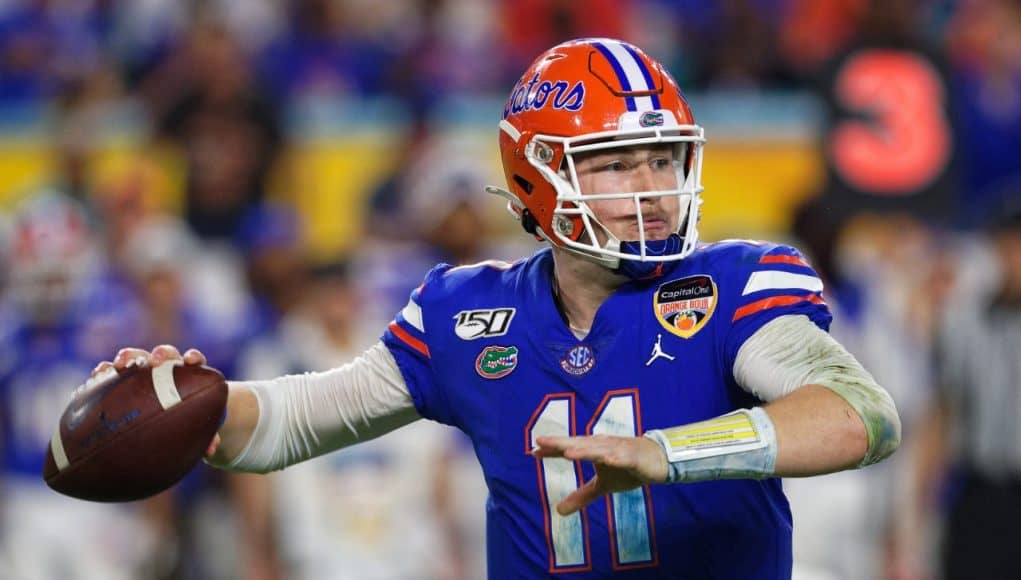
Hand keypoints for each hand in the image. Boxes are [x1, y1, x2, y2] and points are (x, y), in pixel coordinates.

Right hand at [91, 344, 219, 457]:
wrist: (172, 414)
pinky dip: (105, 374)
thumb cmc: (189, 419)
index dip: (192, 358)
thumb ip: (207, 435)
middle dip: (160, 354)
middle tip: (155, 360)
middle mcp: (166, 368)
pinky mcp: (123, 378)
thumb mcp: (200, 426)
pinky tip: (94, 380)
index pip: (193, 360)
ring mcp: (144, 370)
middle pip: (165, 354)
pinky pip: (112, 373)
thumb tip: (211, 450)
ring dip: (128, 357)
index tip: (191, 360)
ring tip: (117, 365)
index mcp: (189, 374)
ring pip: (136, 357)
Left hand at [532, 434, 668, 515]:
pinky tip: (608, 460)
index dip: (552, 450)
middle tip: (542, 441)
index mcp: (593, 450)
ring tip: (568, 453)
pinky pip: (624, 458)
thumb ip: (582, 495)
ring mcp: (618, 449)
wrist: (659, 460)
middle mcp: (602, 445)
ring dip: (584, 450)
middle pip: (579, 444)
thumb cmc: (627, 468)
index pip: (569, 448)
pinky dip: (616, 458)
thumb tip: (558, 511)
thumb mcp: (603, 485)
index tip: (533, 452)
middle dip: (561, 443)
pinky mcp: (634, 456)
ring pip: (598, 449)